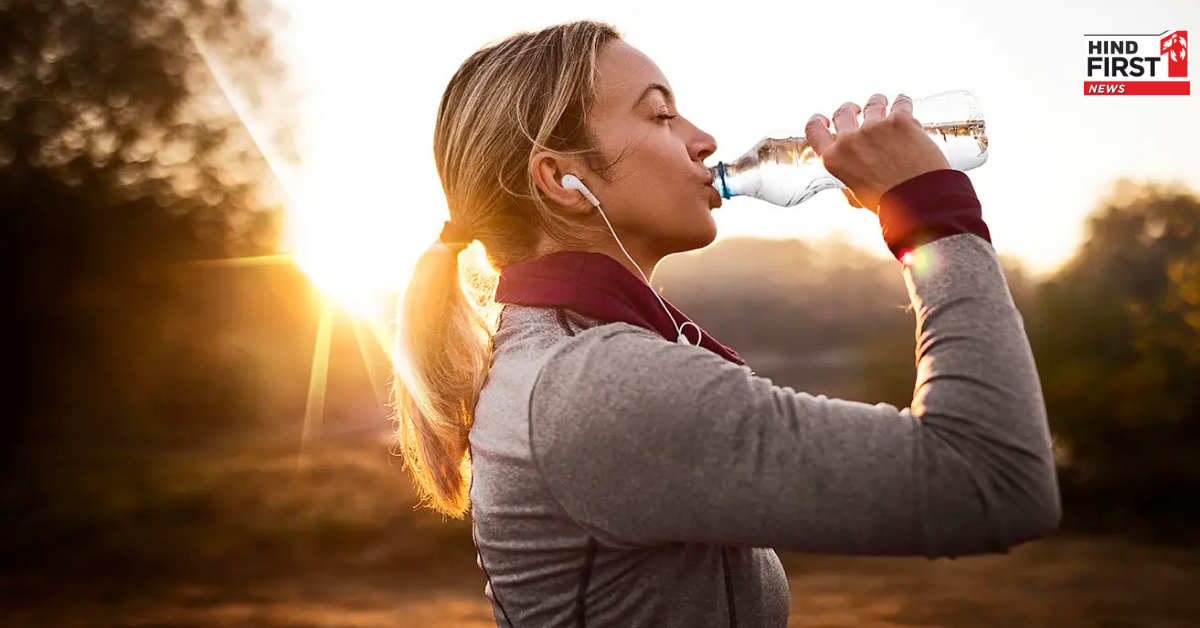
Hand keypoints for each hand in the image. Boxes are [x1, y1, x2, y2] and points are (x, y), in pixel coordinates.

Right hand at [805, 94, 949, 212]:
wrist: (919, 200)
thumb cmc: (889, 202)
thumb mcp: (857, 193)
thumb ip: (848, 177)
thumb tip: (850, 172)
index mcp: (835, 159)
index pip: (815, 130)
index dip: (818, 121)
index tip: (825, 119)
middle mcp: (850, 140)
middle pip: (843, 112)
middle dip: (850, 110)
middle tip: (857, 111)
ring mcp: (874, 127)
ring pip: (872, 103)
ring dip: (877, 103)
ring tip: (883, 104)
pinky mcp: (900, 120)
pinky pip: (900, 102)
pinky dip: (902, 102)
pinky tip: (903, 102)